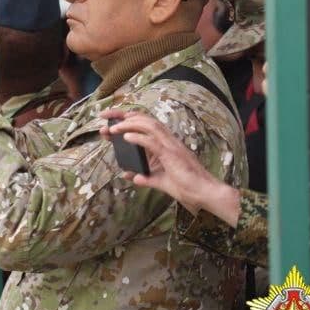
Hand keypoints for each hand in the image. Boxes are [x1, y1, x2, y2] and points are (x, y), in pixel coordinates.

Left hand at [99, 110, 239, 224]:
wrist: (204, 194)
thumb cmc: (187, 187)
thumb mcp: (161, 181)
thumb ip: (146, 178)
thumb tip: (133, 178)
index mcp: (166, 143)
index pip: (145, 124)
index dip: (127, 118)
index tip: (110, 120)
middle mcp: (168, 140)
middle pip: (144, 119)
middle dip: (123, 116)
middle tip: (104, 117)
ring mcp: (171, 146)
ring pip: (149, 126)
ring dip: (129, 124)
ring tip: (113, 128)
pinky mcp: (172, 155)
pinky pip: (153, 142)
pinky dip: (138, 138)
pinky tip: (126, 138)